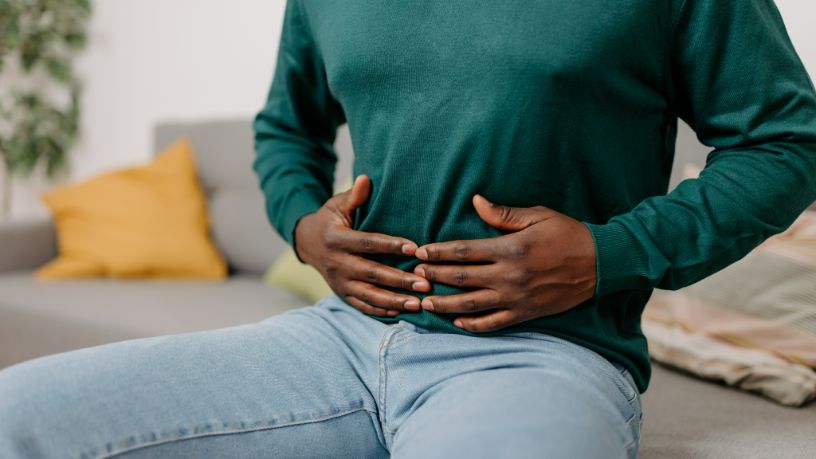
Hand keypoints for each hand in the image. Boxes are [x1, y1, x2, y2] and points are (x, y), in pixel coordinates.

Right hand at [295, 175, 430, 316]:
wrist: (307, 243)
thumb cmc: (330, 219)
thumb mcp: (337, 205)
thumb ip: (354, 196)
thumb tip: (366, 179)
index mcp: (336, 239)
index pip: (368, 243)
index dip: (391, 246)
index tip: (415, 249)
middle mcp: (337, 263)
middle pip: (372, 273)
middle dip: (399, 280)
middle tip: (426, 284)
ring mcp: (339, 282)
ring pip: (369, 295)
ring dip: (394, 301)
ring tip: (418, 304)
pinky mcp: (341, 294)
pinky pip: (362, 306)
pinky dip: (380, 311)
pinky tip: (401, 312)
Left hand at [413, 194, 596, 331]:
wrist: (602, 263)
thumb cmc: (569, 234)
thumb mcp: (538, 216)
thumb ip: (503, 213)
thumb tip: (475, 201)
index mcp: (510, 248)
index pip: (464, 251)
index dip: (438, 252)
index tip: (420, 252)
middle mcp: (510, 275)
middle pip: (462, 278)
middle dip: (435, 277)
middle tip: (415, 276)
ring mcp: (517, 297)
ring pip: (471, 305)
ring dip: (445, 305)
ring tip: (425, 304)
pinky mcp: (526, 313)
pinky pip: (494, 323)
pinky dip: (473, 325)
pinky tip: (457, 322)